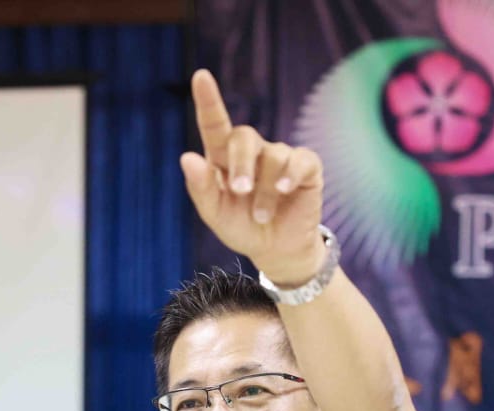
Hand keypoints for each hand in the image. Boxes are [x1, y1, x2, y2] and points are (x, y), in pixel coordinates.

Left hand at [181, 69, 326, 284]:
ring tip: (261, 216)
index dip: (208, 100)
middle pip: (243, 137)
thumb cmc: (242, 228)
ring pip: (272, 156)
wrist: (277, 250)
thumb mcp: (216, 214)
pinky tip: (285, 190)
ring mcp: (280, 157)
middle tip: (240, 191)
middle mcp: (252, 152)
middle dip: (241, 164)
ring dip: (265, 191)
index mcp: (223, 159)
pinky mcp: (306, 168)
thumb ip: (201, 188)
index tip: (200, 77)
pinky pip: (300, 159)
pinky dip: (291, 174)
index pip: (214, 125)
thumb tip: (187, 157)